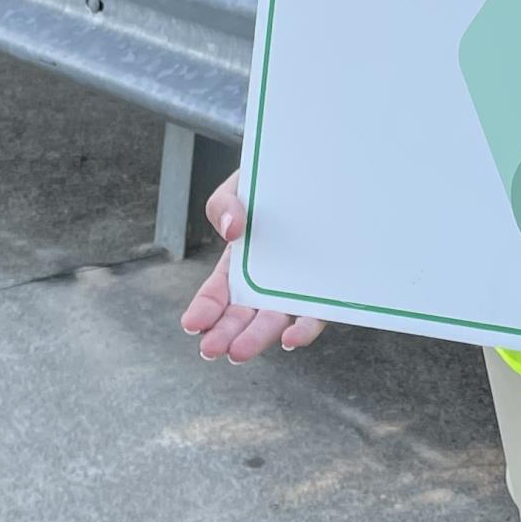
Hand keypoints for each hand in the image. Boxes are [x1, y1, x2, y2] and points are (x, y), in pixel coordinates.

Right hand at [178, 167, 325, 361]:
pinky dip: (304, 328)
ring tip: (240, 352)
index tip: (193, 322)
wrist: (318, 168)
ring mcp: (296, 287)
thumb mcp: (239, 187)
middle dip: (225, 334)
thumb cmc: (271, 182)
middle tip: (212, 349)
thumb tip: (231, 230)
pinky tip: (291, 337)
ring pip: (276, 320)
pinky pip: (318, 312)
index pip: (217, 294)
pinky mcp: (327, 287)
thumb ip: (223, 205)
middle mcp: (266, 282)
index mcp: (239, 264)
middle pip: (242, 315)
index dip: (204, 309)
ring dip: (258, 337)